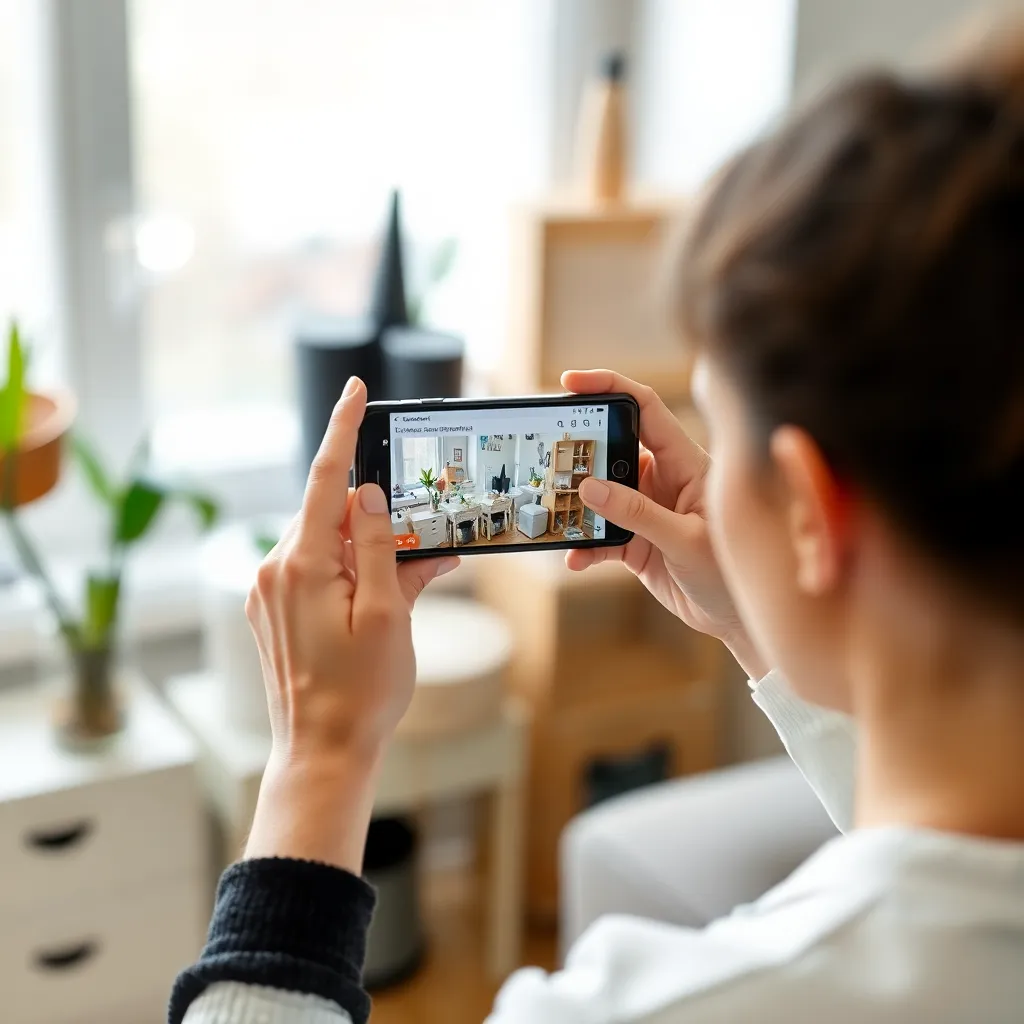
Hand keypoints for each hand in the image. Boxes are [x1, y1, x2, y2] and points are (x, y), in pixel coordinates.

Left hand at [243, 377, 457, 870]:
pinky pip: (314, 570)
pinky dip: (349, 571)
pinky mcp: (271, 611)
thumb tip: (370, 496)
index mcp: (303, 565)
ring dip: (365, 549)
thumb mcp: (387, 614)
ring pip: (324, 543)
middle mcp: (275, 570)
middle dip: (374, 515)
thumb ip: (378, 546)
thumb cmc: (361, 692)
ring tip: (403, 585)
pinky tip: (376, 599)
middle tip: (417, 536)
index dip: (344, 429)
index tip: (356, 391)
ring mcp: (268, 592)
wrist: (322, 753)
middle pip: (329, 513)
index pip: (326, 478)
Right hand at [562, 369, 767, 679]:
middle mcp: (662, 480)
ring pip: (599, 494)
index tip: (571, 383)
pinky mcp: (634, 542)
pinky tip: (575, 558)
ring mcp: (646, 510)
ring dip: (577, 505)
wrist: (736, 621)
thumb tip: (590, 487)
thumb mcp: (686, 540)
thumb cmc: (731, 573)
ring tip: (557, 514)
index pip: (645, 408)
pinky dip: (583, 545)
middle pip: (611, 447)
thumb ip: (638, 513)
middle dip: (578, 451)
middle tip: (550, 458)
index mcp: (685, 463)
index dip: (609, 387)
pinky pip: (598, 535)